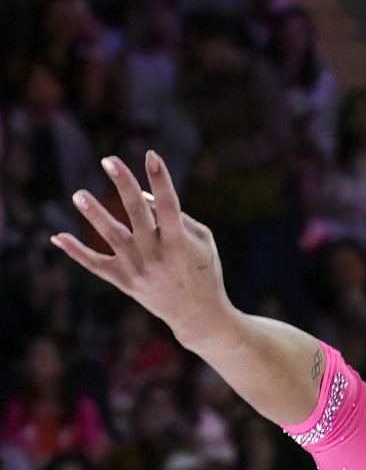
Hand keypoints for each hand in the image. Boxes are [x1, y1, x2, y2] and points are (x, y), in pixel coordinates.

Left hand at [52, 152, 231, 353]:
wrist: (196, 314)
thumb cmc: (204, 269)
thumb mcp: (202, 240)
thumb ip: (176, 216)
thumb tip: (144, 196)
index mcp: (179, 242)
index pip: (169, 205)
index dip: (160, 179)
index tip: (151, 155)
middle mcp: (156, 255)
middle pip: (137, 213)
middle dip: (124, 184)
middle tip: (109, 160)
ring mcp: (137, 269)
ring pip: (112, 237)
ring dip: (95, 215)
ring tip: (78, 195)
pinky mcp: (123, 281)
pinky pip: (95, 265)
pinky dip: (76, 252)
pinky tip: (57, 237)